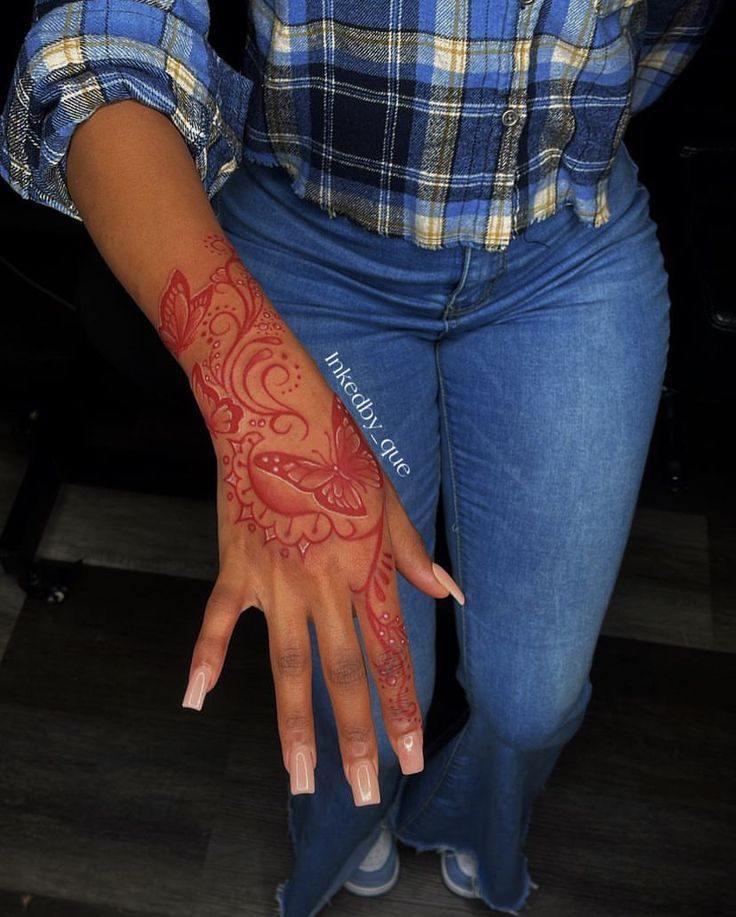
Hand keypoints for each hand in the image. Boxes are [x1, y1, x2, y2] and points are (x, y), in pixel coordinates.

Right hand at [169, 236, 463, 803]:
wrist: (269, 410)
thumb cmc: (334, 448)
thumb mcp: (385, 494)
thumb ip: (413, 551)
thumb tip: (450, 593)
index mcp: (365, 569)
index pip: (391, 654)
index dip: (404, 708)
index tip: (414, 756)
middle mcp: (323, 587)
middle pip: (343, 676)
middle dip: (356, 739)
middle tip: (366, 794)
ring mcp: (275, 582)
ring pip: (286, 668)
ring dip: (294, 727)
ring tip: (299, 781)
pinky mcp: (236, 567)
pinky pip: (219, 621)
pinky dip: (206, 658)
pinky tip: (194, 700)